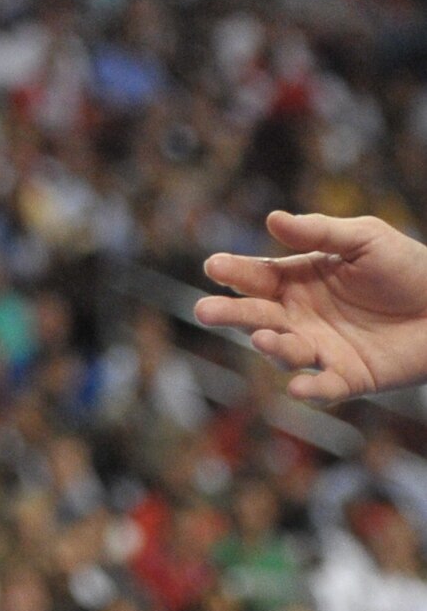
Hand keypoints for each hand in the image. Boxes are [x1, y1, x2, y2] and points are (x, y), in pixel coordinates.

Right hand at [197, 212, 426, 401]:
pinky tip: (300, 388)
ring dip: (272, 347)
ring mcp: (323, 349)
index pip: (258, 276)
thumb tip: (271, 219)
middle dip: (231, 313)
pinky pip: (326, 388)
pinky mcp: (351, 379)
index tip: (213, 266)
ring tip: (264, 337)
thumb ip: (319, 231)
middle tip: (205, 311)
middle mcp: (303, 316)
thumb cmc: (405, 265)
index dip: (235, 271)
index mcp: (300, 279)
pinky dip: (312, 391)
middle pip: (259, 316)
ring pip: (286, 351)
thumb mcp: (362, 237)